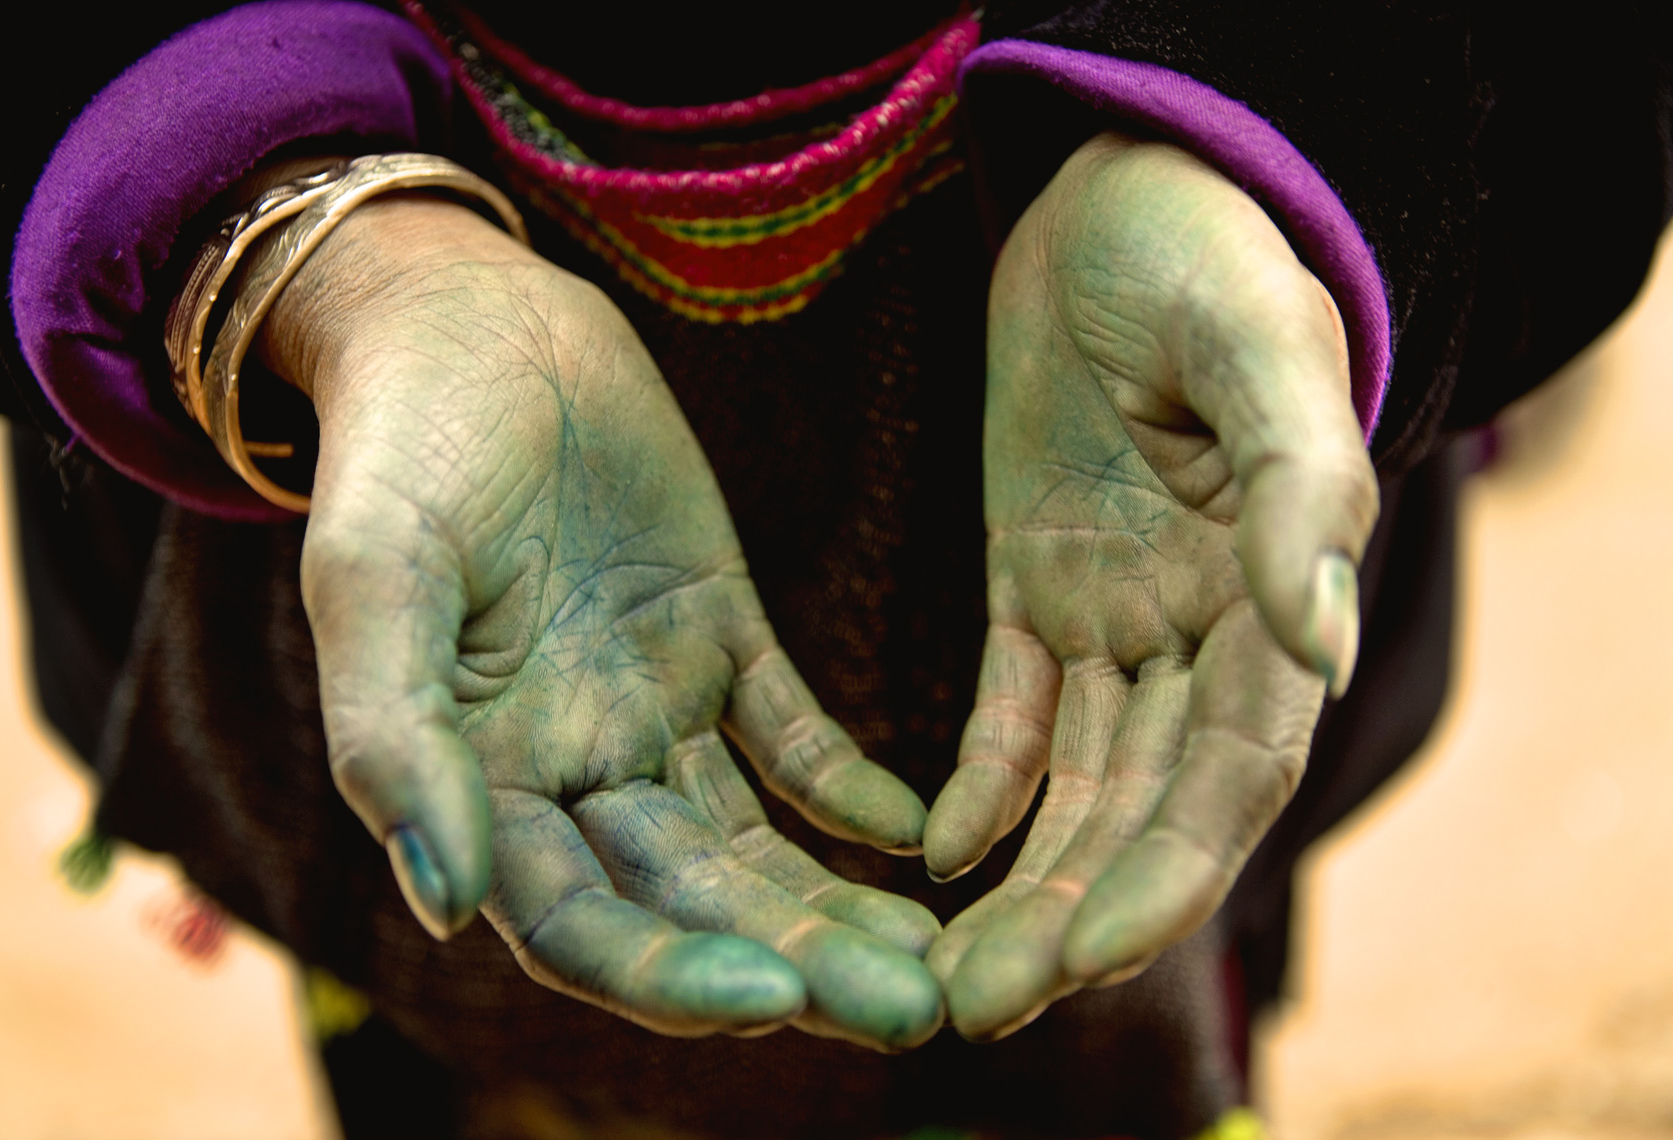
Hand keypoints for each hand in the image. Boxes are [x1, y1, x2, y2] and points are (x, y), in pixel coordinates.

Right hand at [259, 196, 942, 1048]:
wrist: (476, 318)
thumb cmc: (404, 444)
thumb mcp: (377, 575)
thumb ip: (394, 735)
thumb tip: (449, 901)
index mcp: (480, 775)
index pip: (578, 921)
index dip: (666, 975)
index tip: (772, 998)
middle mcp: (571, 762)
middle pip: (691, 900)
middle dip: (793, 962)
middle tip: (913, 1013)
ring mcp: (651, 700)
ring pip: (753, 836)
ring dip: (837, 902)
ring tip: (935, 962)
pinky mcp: (718, 630)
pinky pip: (793, 731)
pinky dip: (849, 787)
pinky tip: (914, 830)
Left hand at [921, 135, 1378, 1038]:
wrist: (1111, 196)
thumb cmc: (1197, 252)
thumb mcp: (1251, 347)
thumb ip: (1292, 487)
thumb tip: (1314, 636)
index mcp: (1270, 592)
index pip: (1231, 769)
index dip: (1170, 868)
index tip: (1090, 951)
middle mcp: (1201, 627)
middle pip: (1144, 804)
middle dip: (1075, 911)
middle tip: (982, 1002)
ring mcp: (1116, 614)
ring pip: (1076, 782)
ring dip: (1021, 880)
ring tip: (949, 971)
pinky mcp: (1037, 585)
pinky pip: (1010, 711)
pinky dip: (979, 783)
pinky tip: (934, 849)